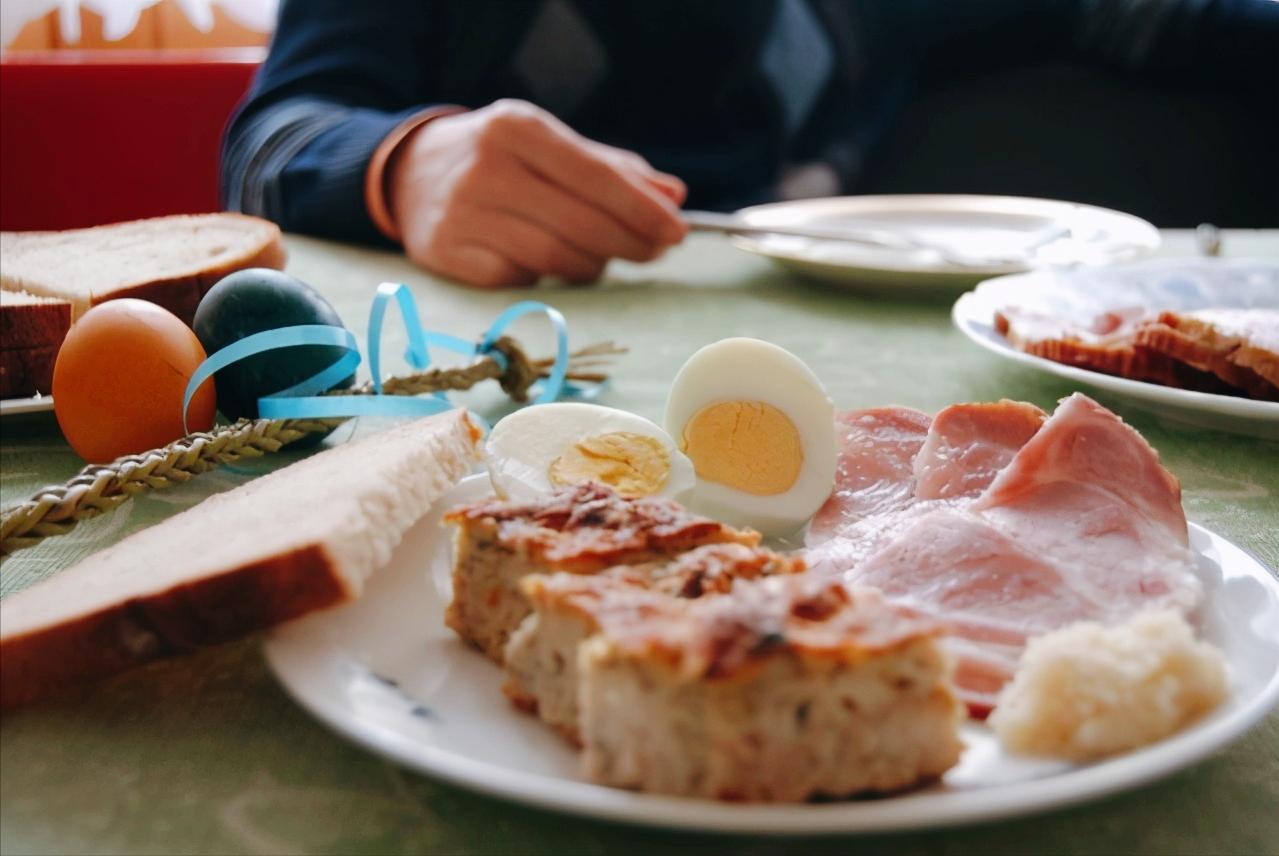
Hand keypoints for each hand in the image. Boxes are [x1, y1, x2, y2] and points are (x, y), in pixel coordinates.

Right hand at [386, 99, 687, 286]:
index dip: (641, 209)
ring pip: (555, 258)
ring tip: (603, 257)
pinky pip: (522, 279)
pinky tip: (551, 264)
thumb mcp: (550, 145)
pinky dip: (548, 278)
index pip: (594, 176)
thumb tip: (674, 197)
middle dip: (629, 243)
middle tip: (655, 252)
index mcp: (516, 127)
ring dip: (593, 265)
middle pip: (580, 223)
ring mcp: (464, 215)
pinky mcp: (451, 256)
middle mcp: (486, 168)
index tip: (677, 231)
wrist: (409, 175)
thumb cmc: (499, 159)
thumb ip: (613, 169)